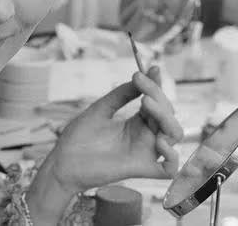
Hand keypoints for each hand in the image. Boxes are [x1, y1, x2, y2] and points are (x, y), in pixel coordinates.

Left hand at [45, 65, 183, 193]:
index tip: (152, 68)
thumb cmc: (79, 137)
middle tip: (142, 88)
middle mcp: (145, 136)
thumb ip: (120, 95)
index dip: (156, 86)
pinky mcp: (141, 169)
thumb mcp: (100, 109)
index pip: (156, 102)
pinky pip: (170, 168)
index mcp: (136, 123)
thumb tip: (139, 75)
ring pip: (174, 135)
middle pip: (168, 115)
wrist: (63, 162)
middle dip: (159, 97)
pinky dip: (172, 155)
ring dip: (167, 118)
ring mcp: (145, 153)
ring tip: (147, 105)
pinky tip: (159, 141)